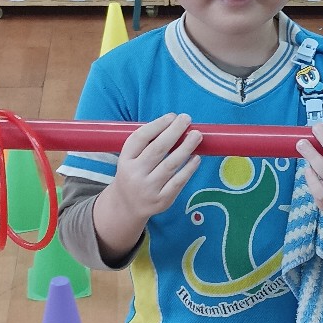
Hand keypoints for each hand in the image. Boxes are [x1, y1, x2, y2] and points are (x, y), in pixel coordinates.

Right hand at [92, 113, 200, 261]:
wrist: (127, 206)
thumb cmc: (133, 175)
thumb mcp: (130, 159)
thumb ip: (146, 144)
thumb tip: (174, 125)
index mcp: (125, 160)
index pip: (140, 138)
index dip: (157, 125)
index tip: (171, 116)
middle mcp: (135, 174)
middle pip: (157, 149)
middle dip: (174, 132)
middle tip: (186, 119)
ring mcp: (148, 188)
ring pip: (171, 164)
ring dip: (186, 147)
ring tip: (197, 135)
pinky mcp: (162, 200)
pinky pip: (178, 181)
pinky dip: (189, 168)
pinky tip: (196, 158)